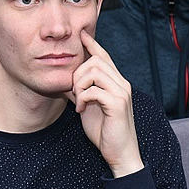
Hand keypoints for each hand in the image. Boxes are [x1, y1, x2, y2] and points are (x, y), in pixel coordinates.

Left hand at [73, 29, 143, 177]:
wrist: (120, 153)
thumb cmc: (105, 131)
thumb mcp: (89, 107)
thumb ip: (81, 92)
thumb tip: (66, 82)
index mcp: (116, 83)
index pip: (104, 56)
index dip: (92, 44)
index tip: (81, 34)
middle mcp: (122, 84)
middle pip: (95, 61)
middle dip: (77, 73)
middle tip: (73, 92)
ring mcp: (121, 93)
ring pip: (94, 71)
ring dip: (79, 85)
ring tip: (78, 101)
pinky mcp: (117, 104)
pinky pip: (93, 90)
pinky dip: (82, 98)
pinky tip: (80, 110)